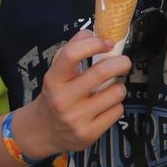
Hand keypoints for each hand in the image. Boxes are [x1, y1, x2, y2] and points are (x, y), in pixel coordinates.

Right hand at [13, 30, 128, 158]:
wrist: (42, 132)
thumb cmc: (55, 95)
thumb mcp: (57, 71)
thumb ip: (73, 49)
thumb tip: (94, 32)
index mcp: (54, 79)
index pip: (72, 55)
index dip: (95, 44)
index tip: (108, 43)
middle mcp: (63, 99)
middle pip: (101, 73)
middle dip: (121, 63)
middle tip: (124, 62)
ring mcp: (76, 119)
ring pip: (116, 92)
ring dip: (118, 87)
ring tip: (109, 90)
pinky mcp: (89, 134)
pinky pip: (117, 111)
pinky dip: (116, 106)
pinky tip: (104, 107)